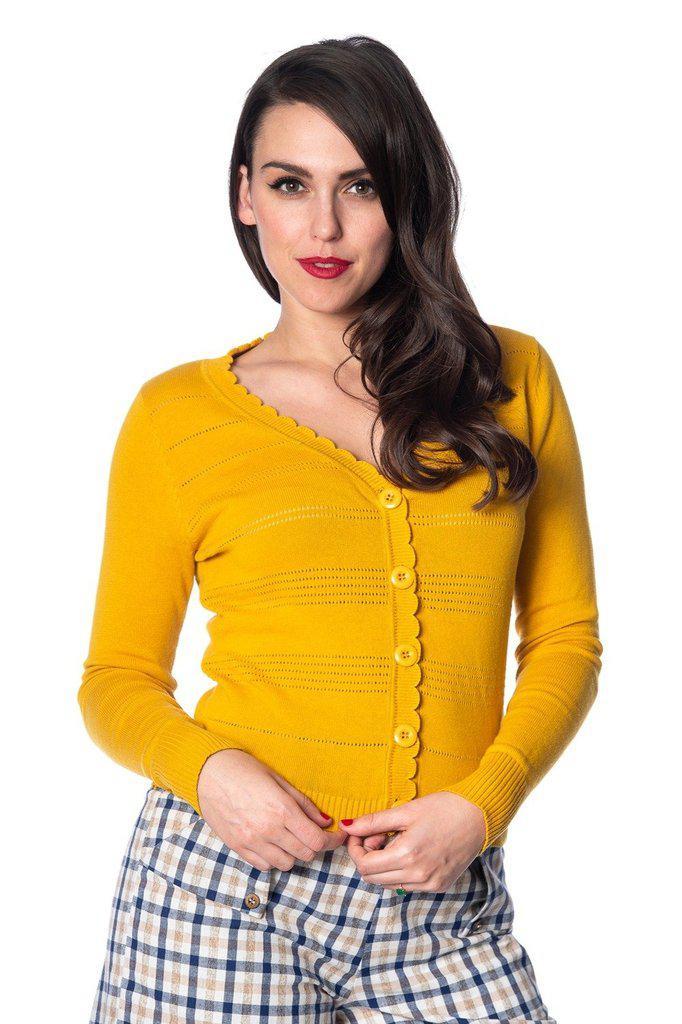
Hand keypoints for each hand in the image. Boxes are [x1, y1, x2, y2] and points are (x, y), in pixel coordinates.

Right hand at [197, 749, 347, 870]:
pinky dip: (274, 858)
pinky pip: (265, 866)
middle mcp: (268, 830)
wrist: (208, 773)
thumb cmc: (245, 770)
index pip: (316, 840)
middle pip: (306, 854)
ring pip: (287, 864)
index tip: (337, 836)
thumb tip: (325, 821)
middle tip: (315, 834)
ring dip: (294, 853)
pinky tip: (274, 843)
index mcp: (281, 809)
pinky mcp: (238, 848)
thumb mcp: (279, 781)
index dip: (332, 841)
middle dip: (315, 846)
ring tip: (292, 837)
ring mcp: (252, 842)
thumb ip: (304, 804)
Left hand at [339, 792, 486, 891]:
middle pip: (373, 878)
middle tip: (379, 835)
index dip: (356, 849)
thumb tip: (347, 826)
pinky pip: (407, 886)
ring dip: (384, 865)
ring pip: (388, 884)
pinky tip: (411, 850)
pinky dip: (400, 871)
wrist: (478, 816)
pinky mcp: (438, 886)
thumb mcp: (405, 811)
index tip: (362, 833)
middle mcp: (417, 876)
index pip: (364, 866)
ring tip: (396, 840)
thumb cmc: (443, 808)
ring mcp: (429, 884)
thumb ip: (373, 821)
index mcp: (407, 855)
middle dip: (368, 856)